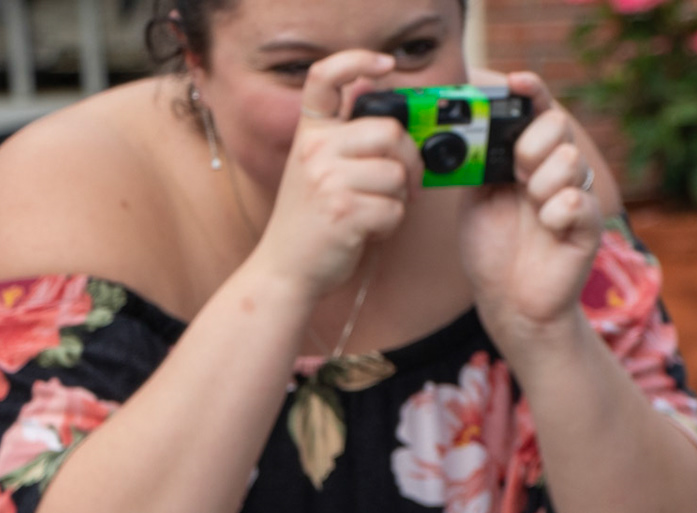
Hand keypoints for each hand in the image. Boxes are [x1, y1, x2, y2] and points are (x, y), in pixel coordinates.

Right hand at [248, 51, 421, 298]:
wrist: (286, 267)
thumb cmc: (313, 220)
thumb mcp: (318, 168)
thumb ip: (346, 139)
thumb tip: (386, 108)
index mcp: (310, 133)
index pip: (324, 78)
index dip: (356, 60)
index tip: (384, 64)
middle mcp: (315, 149)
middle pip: (390, 132)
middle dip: (410, 161)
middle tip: (404, 184)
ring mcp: (327, 179)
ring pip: (398, 175)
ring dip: (398, 200)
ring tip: (373, 211)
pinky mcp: (344, 211)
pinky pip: (395, 209)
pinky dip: (391, 225)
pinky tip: (367, 229)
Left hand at [459, 72, 603, 357]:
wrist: (508, 301)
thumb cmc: (492, 249)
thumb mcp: (474, 194)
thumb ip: (478, 157)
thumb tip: (465, 119)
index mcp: (526, 157)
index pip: (536, 109)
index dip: (530, 89)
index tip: (515, 82)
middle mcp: (554, 170)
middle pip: (558, 125)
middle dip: (532, 144)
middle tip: (518, 173)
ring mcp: (575, 195)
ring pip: (569, 160)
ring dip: (541, 183)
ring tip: (531, 209)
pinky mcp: (589, 225)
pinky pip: (577, 201)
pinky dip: (556, 214)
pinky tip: (547, 230)